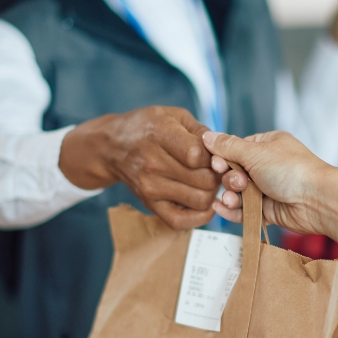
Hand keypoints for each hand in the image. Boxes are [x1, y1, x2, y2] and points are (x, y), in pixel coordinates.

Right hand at [59, 106, 218, 229]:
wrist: (112, 146)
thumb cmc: (149, 127)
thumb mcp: (175, 116)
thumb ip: (202, 131)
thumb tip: (225, 151)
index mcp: (160, 135)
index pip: (197, 155)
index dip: (216, 156)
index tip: (216, 154)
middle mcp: (153, 163)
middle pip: (204, 181)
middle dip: (218, 175)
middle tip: (215, 169)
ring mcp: (150, 187)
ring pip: (200, 201)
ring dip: (211, 193)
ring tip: (206, 181)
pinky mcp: (149, 205)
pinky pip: (182, 221)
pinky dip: (199, 216)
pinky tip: (200, 201)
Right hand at [202, 130, 337, 246]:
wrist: (317, 200)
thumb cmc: (292, 170)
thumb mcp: (256, 153)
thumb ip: (228, 147)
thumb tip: (207, 136)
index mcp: (266, 145)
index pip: (234, 149)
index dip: (222, 158)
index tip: (217, 164)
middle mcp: (267, 165)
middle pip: (233, 172)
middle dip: (229, 180)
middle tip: (237, 184)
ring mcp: (268, 188)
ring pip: (237, 193)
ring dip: (230, 196)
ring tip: (232, 199)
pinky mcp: (268, 210)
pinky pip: (245, 210)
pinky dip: (233, 211)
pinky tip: (223, 209)